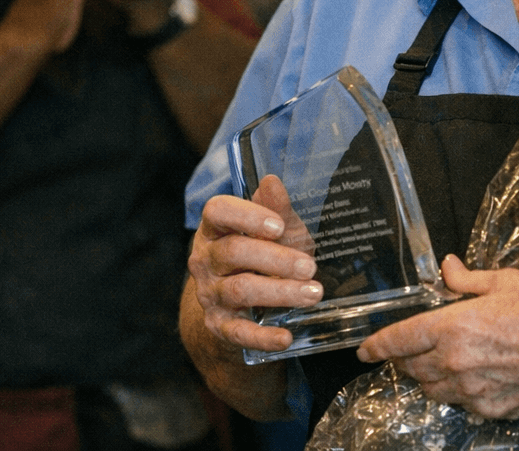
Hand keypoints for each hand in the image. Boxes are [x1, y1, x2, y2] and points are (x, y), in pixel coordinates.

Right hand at [188, 175, 321, 356]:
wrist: (240, 305)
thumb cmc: (263, 255)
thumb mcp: (275, 230)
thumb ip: (276, 208)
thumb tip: (273, 182)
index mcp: (215, 227)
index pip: (218, 211)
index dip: (247, 216)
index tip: (278, 225)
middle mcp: (205, 259)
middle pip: (234, 252)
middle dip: (276, 259)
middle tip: (310, 266)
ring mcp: (209, 293)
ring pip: (240, 290)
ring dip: (279, 292)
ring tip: (312, 293)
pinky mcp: (218, 325)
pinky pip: (238, 332)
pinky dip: (263, 336)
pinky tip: (286, 337)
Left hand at [358, 256, 518, 418]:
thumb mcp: (505, 282)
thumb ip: (468, 279)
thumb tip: (447, 268)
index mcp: (452, 328)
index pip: (399, 340)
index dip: (377, 345)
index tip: (365, 350)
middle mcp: (455, 364)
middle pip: (411, 369)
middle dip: (405, 360)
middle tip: (409, 351)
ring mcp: (471, 392)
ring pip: (432, 390)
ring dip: (428, 378)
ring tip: (439, 364)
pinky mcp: (490, 410)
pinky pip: (460, 404)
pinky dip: (457, 392)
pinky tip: (472, 378)